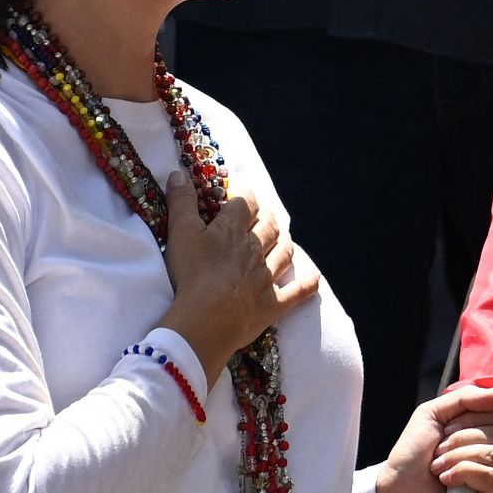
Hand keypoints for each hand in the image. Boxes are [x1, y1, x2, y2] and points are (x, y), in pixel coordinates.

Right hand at [156, 172, 318, 381]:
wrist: (207, 319)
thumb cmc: (191, 274)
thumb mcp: (180, 233)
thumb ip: (181, 202)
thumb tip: (179, 172)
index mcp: (234, 229)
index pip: (246, 203)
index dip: (244, 196)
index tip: (240, 195)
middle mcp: (256, 249)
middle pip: (268, 226)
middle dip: (266, 217)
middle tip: (263, 215)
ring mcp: (267, 277)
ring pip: (284, 253)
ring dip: (284, 243)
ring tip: (282, 239)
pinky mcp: (273, 304)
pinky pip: (297, 292)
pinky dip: (306, 284)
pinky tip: (313, 279)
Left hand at [376, 386, 492, 492]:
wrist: (398, 485)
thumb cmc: (413, 453)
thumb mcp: (433, 413)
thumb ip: (467, 397)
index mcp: (486, 429)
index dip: (477, 416)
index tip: (449, 426)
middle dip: (462, 438)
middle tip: (440, 448)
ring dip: (458, 456)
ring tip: (439, 465)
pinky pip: (492, 477)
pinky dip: (462, 473)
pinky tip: (447, 479)